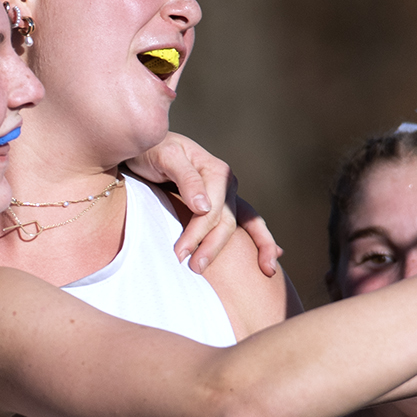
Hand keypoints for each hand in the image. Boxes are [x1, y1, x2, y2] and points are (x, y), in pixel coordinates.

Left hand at [129, 132, 282, 276]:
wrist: (147, 145)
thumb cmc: (153, 150)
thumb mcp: (165, 157)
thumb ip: (186, 179)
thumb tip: (204, 207)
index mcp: (218, 171)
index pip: (213, 210)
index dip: (197, 234)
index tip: (179, 254)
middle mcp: (228, 184)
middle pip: (226, 222)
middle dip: (212, 248)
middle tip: (194, 269)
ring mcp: (228, 195)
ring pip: (240, 227)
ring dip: (234, 250)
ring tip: (215, 271)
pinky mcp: (222, 204)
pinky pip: (246, 224)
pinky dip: (260, 242)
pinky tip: (269, 262)